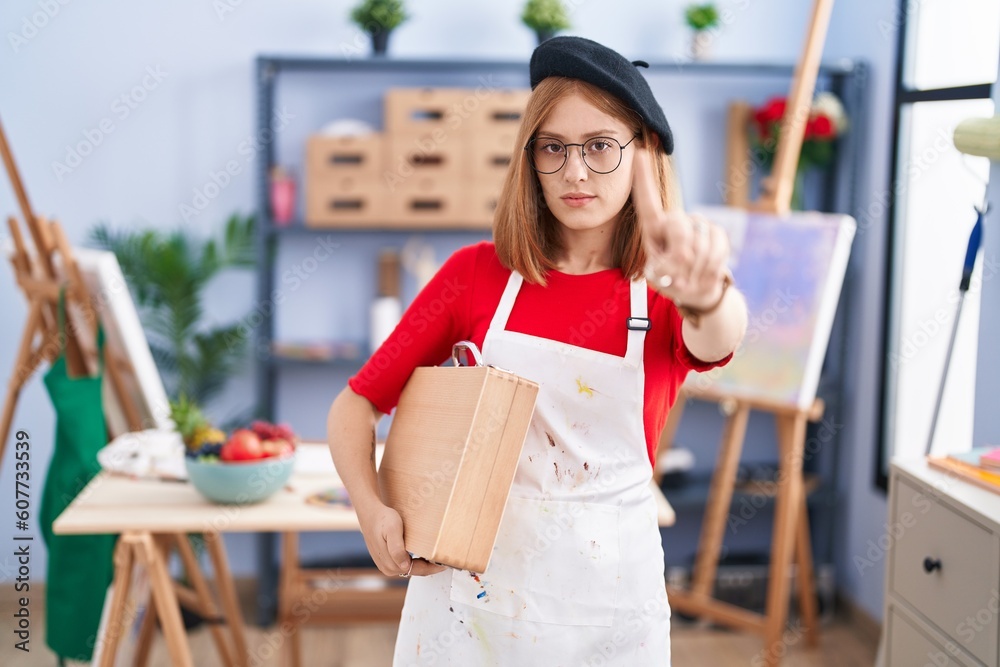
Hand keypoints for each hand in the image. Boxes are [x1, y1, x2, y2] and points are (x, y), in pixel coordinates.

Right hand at [356, 502, 446, 576]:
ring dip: (423, 564)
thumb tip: (405, 566)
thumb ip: (397, 549)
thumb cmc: (382, 519)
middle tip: (445, 559)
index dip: (433, 568)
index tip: (446, 563)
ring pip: (411, 568)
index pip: (418, 571)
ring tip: (436, 557)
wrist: (370, 513)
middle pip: (416, 571)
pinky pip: (406, 563)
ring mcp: (387, 565)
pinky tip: (423, 553)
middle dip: (430, 567)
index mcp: (391, 564)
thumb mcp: (392, 530)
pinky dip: (416, 560)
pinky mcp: (387, 560)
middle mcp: (388, 569)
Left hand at [631, 140, 730, 309]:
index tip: (638, 152)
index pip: (647, 201)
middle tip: (676, 272)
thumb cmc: (670, 280)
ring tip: (689, 274)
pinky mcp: (716, 233)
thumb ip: (666, 265)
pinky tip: (703, 272)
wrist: (695, 290)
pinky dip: (710, 267)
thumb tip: (684, 255)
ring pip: (699, 242)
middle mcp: (675, 220)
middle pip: (678, 228)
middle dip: (678, 255)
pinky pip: (717, 247)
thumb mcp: (659, 277)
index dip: (643, 177)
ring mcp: (697, 225)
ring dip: (694, 267)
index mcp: (653, 228)